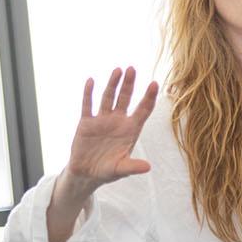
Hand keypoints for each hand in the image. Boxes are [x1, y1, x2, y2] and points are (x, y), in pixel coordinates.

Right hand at [63, 66, 159, 193]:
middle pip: (125, 99)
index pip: (143, 110)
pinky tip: (91, 81)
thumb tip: (147, 168)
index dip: (149, 97)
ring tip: (118, 70)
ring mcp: (102, 120)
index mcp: (130, 130)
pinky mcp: (86, 123)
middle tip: (133, 69)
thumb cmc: (108, 171)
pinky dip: (89, 93)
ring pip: (108, 98)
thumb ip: (132, 167)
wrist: (86, 173)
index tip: (154, 84)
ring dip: (112, 84)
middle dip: (129, 85)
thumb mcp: (121, 169)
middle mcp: (118, 122)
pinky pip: (88, 105)